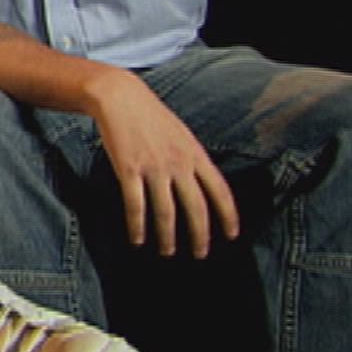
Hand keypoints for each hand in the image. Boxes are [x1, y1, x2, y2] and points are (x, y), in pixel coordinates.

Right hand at [82, 66, 239, 256]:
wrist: (120, 97)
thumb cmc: (151, 116)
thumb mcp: (183, 135)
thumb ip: (193, 160)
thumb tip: (204, 186)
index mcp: (195, 155)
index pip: (220, 191)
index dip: (229, 216)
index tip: (231, 236)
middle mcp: (179, 163)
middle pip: (196, 208)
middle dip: (200, 236)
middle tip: (200, 254)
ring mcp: (153, 167)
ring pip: (165, 212)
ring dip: (167, 237)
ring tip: (168, 252)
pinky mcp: (129, 169)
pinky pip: (135, 205)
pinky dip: (137, 226)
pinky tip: (137, 240)